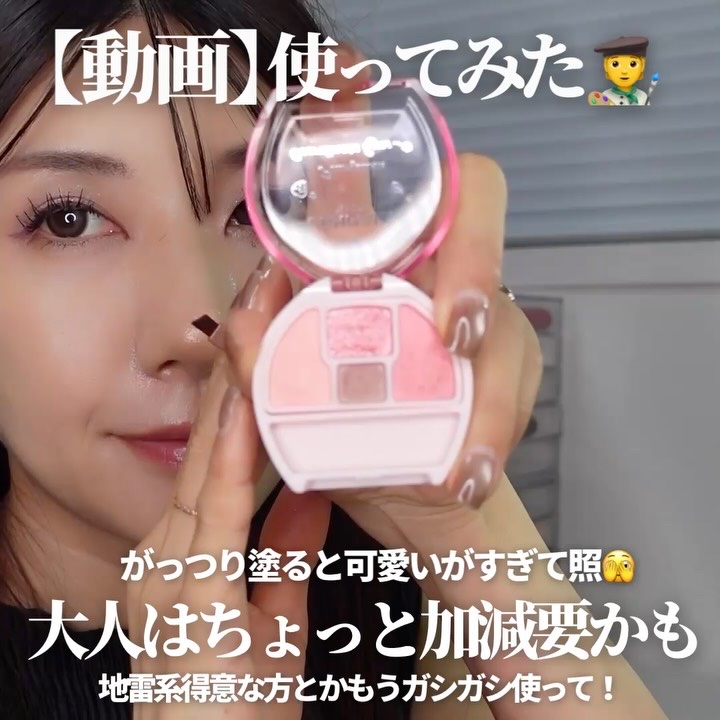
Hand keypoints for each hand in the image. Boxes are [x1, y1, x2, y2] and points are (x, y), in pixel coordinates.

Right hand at [127, 348, 330, 717]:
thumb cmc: (238, 709)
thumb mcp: (274, 619)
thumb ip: (287, 551)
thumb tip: (308, 491)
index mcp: (179, 561)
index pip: (212, 463)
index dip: (237, 398)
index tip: (260, 345)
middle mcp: (163, 561)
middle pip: (204, 452)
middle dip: (233, 375)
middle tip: (259, 303)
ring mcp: (168, 581)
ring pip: (206, 470)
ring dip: (234, 397)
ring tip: (254, 329)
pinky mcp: (190, 605)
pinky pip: (216, 519)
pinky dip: (230, 462)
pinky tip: (244, 415)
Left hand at [224, 46, 541, 563]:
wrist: (401, 497)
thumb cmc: (343, 442)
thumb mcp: (287, 403)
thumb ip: (262, 357)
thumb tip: (249, 304)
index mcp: (376, 261)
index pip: (394, 176)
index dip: (397, 168)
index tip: (368, 215)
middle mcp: (434, 271)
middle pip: (479, 208)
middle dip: (470, 267)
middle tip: (453, 336)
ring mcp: (482, 316)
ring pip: (506, 316)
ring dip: (487, 392)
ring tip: (457, 463)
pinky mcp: (511, 368)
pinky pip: (519, 380)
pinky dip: (494, 428)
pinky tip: (468, 471)